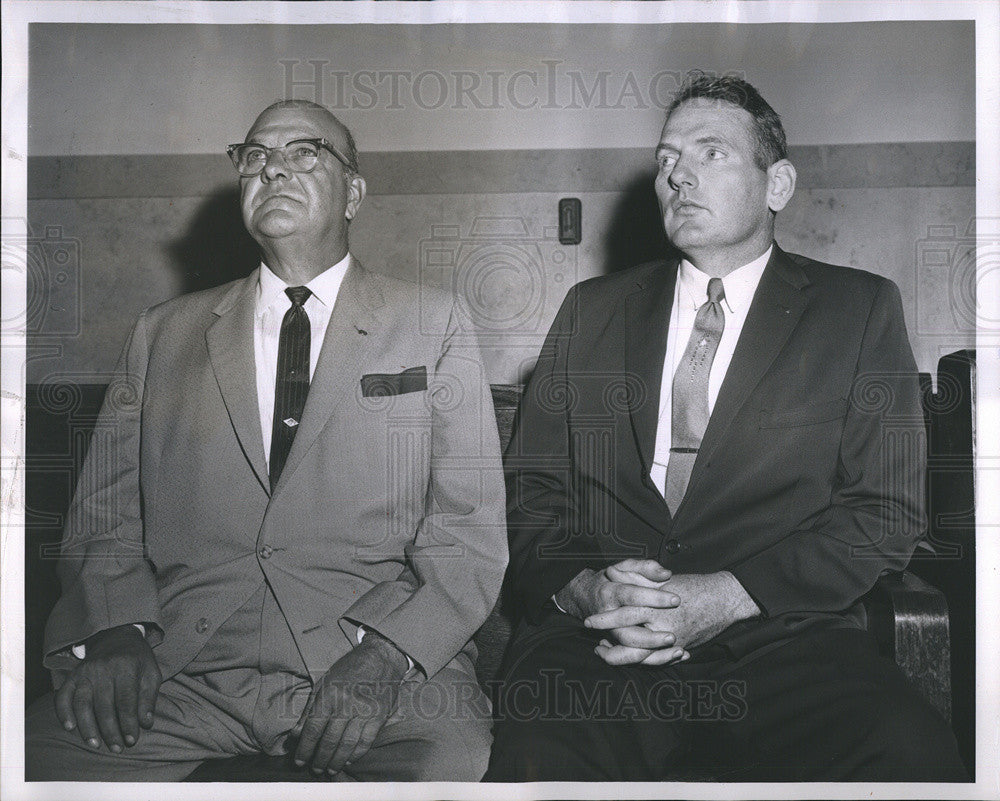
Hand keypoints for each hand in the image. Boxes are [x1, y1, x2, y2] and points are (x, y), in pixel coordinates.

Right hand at [54, 624, 160, 751]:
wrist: (117, 638)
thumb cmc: (137, 660)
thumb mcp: (151, 673)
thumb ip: (149, 698)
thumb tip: (146, 723)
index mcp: (126, 667)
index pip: (126, 700)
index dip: (129, 723)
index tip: (132, 740)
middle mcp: (103, 669)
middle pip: (104, 706)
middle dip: (111, 730)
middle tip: (117, 747)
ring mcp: (85, 672)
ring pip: (82, 704)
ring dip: (88, 727)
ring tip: (96, 744)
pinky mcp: (72, 676)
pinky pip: (63, 696)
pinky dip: (63, 712)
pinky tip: (70, 727)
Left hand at [292, 631, 409, 775]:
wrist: (380, 658)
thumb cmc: (349, 669)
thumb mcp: (323, 683)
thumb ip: (309, 710)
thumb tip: (295, 734)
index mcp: (329, 695)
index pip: (313, 729)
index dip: (305, 748)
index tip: (299, 761)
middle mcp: (346, 704)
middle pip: (330, 740)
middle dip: (320, 758)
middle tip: (315, 769)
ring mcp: (364, 711)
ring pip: (347, 744)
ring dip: (337, 761)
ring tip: (330, 769)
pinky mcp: (379, 715)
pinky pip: (366, 740)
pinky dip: (357, 753)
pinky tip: (349, 759)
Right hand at [555, 559, 687, 663]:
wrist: (588, 595)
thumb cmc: (614, 579)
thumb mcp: (627, 566)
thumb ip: (646, 568)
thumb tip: (666, 574)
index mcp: (610, 593)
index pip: (631, 596)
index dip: (654, 598)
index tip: (676, 600)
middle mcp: (608, 617)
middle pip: (628, 633)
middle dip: (651, 638)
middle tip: (673, 637)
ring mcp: (612, 634)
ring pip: (629, 652)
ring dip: (656, 654)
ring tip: (680, 651)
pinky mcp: (618, 645)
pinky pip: (635, 659)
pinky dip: (658, 660)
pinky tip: (681, 654)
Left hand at [588, 572, 759, 665]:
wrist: (724, 599)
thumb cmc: (694, 586)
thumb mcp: (662, 579)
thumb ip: (635, 576)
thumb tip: (611, 572)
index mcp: (654, 606)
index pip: (622, 614)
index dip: (604, 618)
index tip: (589, 621)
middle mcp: (661, 625)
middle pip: (627, 638)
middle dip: (608, 642)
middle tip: (595, 643)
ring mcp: (671, 640)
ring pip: (639, 655)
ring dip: (621, 655)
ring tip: (606, 652)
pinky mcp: (680, 648)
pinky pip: (656, 660)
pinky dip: (642, 661)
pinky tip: (632, 658)